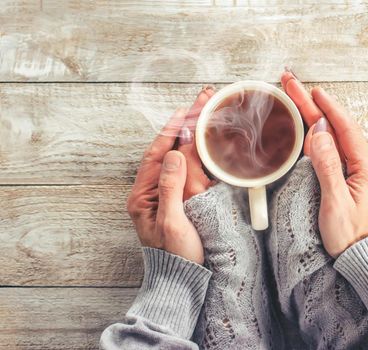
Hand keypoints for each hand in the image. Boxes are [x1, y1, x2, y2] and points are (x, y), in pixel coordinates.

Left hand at [126, 87, 214, 263]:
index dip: (171, 130)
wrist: (181, 279)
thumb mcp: (172, 222)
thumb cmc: (175, 256)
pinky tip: (204, 145)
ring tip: (202, 117)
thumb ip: (170, 187)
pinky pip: (185, 172)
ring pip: (176, 159)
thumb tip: (173, 153)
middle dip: (181, 127)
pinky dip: (195, 156)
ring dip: (189, 138)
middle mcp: (150, 192)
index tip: (184, 110)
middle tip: (198, 104)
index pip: (156, 154)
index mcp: (142, 196)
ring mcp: (163, 196)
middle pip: (166, 152)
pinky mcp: (176, 201)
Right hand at [281, 72, 367, 257]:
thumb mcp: (336, 202)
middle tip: (292, 84)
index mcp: (364, 167)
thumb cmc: (351, 236)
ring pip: (330, 137)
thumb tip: (319, 132)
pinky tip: (305, 129)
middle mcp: (360, 165)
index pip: (344, 128)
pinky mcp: (343, 180)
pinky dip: (314, 135)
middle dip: (313, 105)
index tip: (312, 89)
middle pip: (334, 127)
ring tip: (295, 99)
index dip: (327, 107)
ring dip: (312, 116)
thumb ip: (327, 165)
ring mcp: (352, 172)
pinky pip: (328, 151)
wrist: (362, 259)